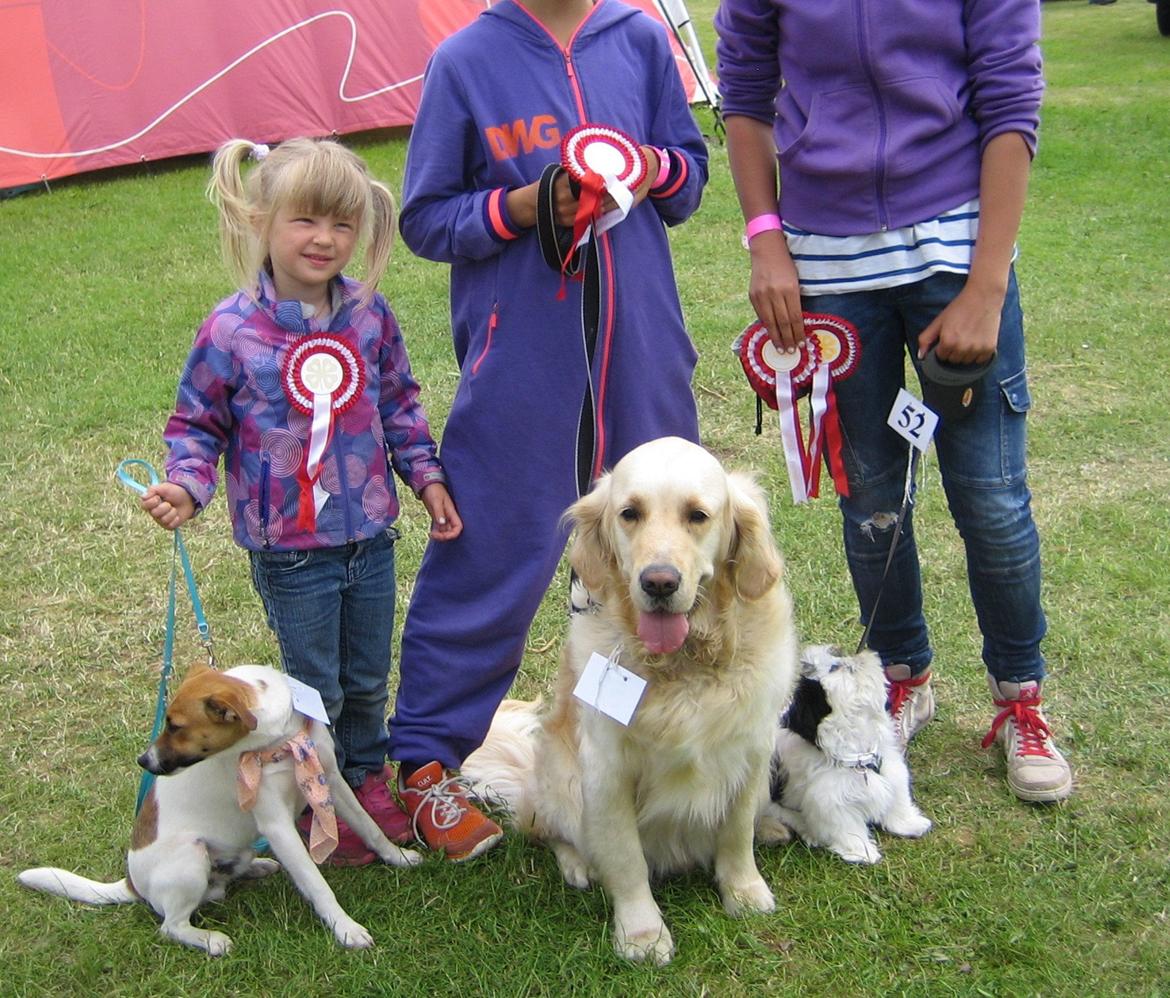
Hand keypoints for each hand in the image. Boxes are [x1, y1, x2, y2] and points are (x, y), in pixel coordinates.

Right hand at [141, 482, 195, 530]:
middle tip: (169, 503)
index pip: (144, 505)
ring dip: (172, 512)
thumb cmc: (174, 492)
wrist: (188, 498)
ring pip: (163, 519)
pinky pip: (170, 525)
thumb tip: (143, 496)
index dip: (152, 501)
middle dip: (165, 507)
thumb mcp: (164, 487)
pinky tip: (177, 515)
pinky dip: (176, 519)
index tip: (158, 497)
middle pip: (154, 513)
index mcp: (149, 503)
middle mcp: (153, 512)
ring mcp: (160, 520)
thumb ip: (153, 490)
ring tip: (174, 508)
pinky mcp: (168, 525)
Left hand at [419, 483, 462, 540]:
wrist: (427, 485)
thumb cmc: (434, 490)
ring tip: (431, 534)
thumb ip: (439, 512)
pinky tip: (430, 533)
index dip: (452, 534)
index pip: (458, 527)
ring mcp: (443, 517)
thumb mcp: (436, 501)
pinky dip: (436, 532)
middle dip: (444, 537)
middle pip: (451, 532)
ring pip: (445, 531)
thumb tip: (442, 523)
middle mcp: (449, 516)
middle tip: (433, 535)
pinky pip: (439, 528)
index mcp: (452, 512)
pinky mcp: (437, 517)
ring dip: (439, 535)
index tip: (442, 535)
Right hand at [748, 232, 805, 352]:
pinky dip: (767, 326)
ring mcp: (762, 295)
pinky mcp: (753, 296)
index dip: (798, 333)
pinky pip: (761, 315)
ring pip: (770, 322)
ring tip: (781, 348)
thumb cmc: (786, 265)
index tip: (801, 344)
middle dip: (788, 339)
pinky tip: (771, 334)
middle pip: (782, 323)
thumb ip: (794, 301)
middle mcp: (775, 293)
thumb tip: (795, 324)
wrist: (766, 250)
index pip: (794, 317)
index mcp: (790, 289)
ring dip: (776, 338)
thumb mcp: (795, 281)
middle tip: (791, 351)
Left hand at [916, 279, 1003, 362]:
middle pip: (953, 360)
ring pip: (966, 361)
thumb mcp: (939, 321)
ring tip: (969, 336)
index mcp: (948, 342)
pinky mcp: (989, 348)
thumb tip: (920, 356)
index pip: (941, 357)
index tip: (948, 337)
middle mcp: (962, 348)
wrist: (984, 296)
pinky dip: (979, 354)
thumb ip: (926, 339)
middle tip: (959, 335)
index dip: (943, 347)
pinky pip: (980, 360)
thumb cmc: (960, 307)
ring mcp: (977, 349)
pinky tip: (978, 340)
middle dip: (953, 351)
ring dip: (966, 353)